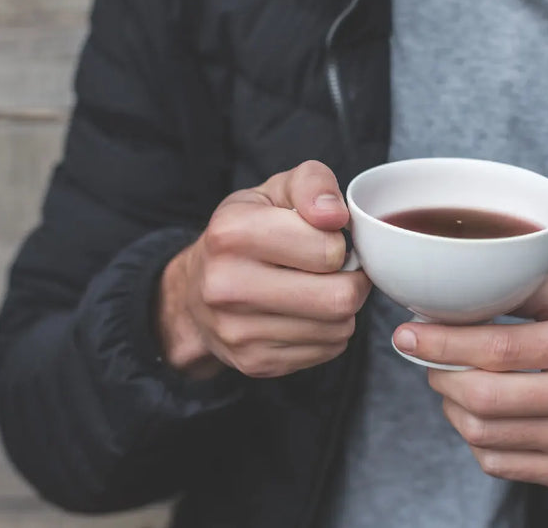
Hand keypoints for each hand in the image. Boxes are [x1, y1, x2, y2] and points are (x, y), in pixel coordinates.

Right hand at [158, 161, 370, 379]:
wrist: (195, 292)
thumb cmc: (246, 231)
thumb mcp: (275, 191)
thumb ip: (313, 184)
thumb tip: (335, 215)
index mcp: (232, 233)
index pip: (328, 250)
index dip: (339, 244)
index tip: (325, 240)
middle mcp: (227, 286)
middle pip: (339, 298)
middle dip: (352, 281)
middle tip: (338, 270)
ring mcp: (238, 331)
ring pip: (338, 328)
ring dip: (342, 309)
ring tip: (319, 289)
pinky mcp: (254, 362)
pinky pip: (327, 351)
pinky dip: (329, 332)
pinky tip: (305, 314)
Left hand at [393, 271, 547, 486]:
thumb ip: (527, 287)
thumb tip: (462, 286)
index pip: (499, 347)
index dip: (442, 341)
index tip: (408, 334)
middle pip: (482, 395)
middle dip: (438, 373)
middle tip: (430, 358)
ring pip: (481, 432)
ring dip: (450, 405)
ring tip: (455, 382)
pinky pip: (496, 462)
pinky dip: (474, 436)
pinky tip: (481, 414)